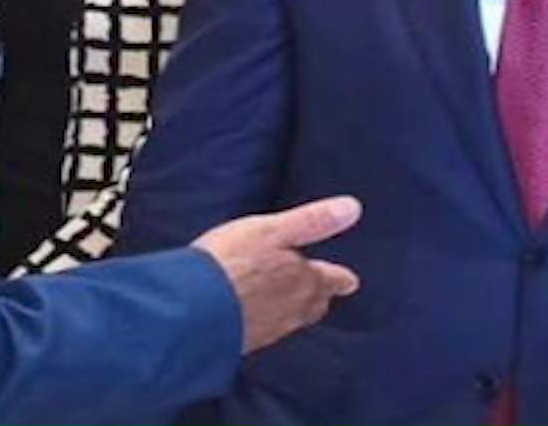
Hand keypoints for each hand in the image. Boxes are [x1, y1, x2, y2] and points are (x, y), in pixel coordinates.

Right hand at [193, 196, 361, 353]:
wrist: (194, 306)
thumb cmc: (234, 261)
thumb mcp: (274, 230)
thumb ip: (313, 221)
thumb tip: (353, 208)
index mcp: (305, 280)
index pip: (332, 280)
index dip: (341, 278)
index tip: (350, 280)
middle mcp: (293, 309)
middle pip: (314, 305)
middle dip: (319, 296)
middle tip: (323, 293)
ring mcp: (270, 328)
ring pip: (292, 319)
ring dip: (294, 309)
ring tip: (292, 302)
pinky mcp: (246, 340)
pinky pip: (266, 329)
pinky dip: (267, 320)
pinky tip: (257, 316)